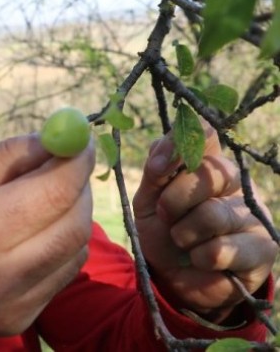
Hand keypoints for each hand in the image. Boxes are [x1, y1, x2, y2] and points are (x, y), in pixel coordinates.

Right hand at [0, 134, 94, 346]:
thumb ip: (8, 155)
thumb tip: (60, 139)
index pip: (53, 193)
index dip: (75, 162)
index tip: (81, 140)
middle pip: (74, 225)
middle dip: (79, 187)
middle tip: (68, 165)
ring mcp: (12, 306)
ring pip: (75, 250)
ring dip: (72, 215)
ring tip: (45, 197)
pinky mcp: (19, 321)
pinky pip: (62, 274)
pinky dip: (62, 245)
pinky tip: (36, 232)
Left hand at [132, 124, 277, 321]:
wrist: (172, 276)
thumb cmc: (162, 230)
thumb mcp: (148, 198)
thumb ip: (155, 170)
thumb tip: (165, 152)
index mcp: (207, 162)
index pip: (207, 133)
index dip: (180, 145)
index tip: (157, 169)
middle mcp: (235, 182)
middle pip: (211, 171)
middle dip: (174, 199)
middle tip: (165, 216)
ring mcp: (252, 213)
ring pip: (212, 214)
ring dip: (183, 233)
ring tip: (183, 241)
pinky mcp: (262, 248)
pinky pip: (220, 250)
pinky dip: (198, 258)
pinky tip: (200, 260)